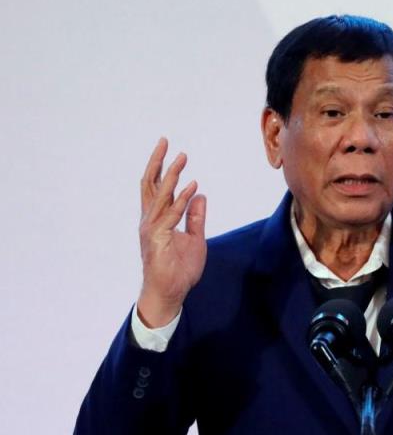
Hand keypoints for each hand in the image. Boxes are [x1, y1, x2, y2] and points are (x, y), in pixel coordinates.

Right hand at [137, 138, 206, 327]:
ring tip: (182, 158)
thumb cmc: (178, 269)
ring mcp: (151, 230)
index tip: (168, 149)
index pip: (155, 188)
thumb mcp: (194, 238)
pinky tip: (192, 187)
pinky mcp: (157, 240)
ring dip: (172, 176)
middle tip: (165, 141)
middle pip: (151, 185)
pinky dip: (181, 200)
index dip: (161, 168)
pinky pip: (171, 216)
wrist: (169, 294)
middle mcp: (150, 221)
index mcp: (156, 219)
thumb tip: (200, 195)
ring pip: (160, 196)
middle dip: (158, 162)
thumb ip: (196, 217)